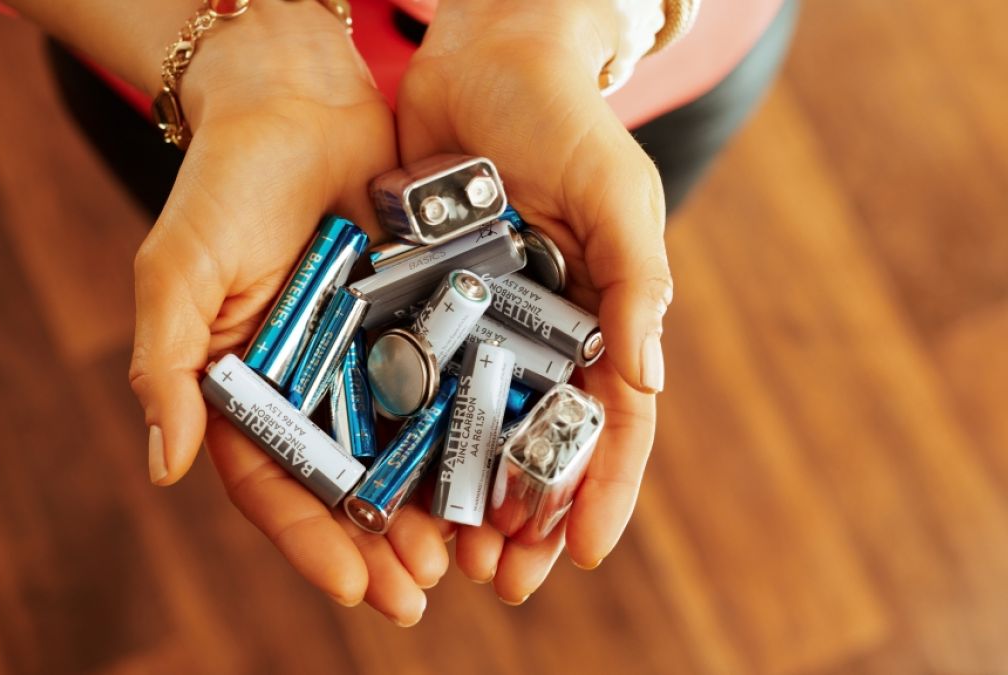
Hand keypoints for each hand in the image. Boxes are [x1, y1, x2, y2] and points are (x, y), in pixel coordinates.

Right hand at [128, 2, 445, 625]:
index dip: (311, 540)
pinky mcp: (414, 321)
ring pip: (400, 449)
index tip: (355, 587)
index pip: (272, 483)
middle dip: (379, 543)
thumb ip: (166, 366)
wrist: (297, 100)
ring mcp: (363, 358)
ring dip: (428, 506)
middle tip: (422, 591)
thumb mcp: (180, 272)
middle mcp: (306, 386)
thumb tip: (162, 466)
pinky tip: (494, 469)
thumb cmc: (224, 185)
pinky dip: (464, 432)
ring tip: (466, 553)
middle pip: (343, 483)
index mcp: (243, 388)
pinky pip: (442, 386)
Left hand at [397, 0, 671, 601]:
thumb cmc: (563, 117)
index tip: (582, 553)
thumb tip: (647, 383)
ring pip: (471, 428)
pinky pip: (412, 376)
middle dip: (524, 515)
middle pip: (535, 443)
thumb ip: (636, 282)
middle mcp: (536, 333)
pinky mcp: (415, 300)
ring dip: (463, 495)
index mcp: (597, 318)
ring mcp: (474, 323)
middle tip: (502, 578)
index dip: (602, 490)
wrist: (482, 52)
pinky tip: (391, 480)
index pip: (609, 422)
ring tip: (448, 555)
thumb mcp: (616, 193)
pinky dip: (406, 433)